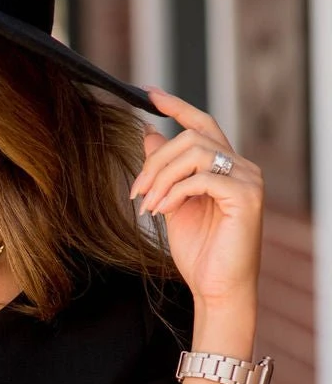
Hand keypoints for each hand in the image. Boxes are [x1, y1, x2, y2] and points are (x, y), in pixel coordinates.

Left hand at [129, 86, 262, 308]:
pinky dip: (175, 192)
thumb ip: (165, 171)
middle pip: (192, 137)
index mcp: (225, 167)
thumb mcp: (172, 204)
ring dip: (162, 177)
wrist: (216, 289)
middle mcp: (241, 167)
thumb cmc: (199, 252)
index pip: (202, 124)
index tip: (148, 94)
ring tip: (147, 206)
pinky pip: (203, 178)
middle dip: (156, 161)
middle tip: (135, 191)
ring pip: (197, 152)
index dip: (176, 106)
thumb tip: (148, 134)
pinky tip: (162, 211)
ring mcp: (247, 180)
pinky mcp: (245, 197)